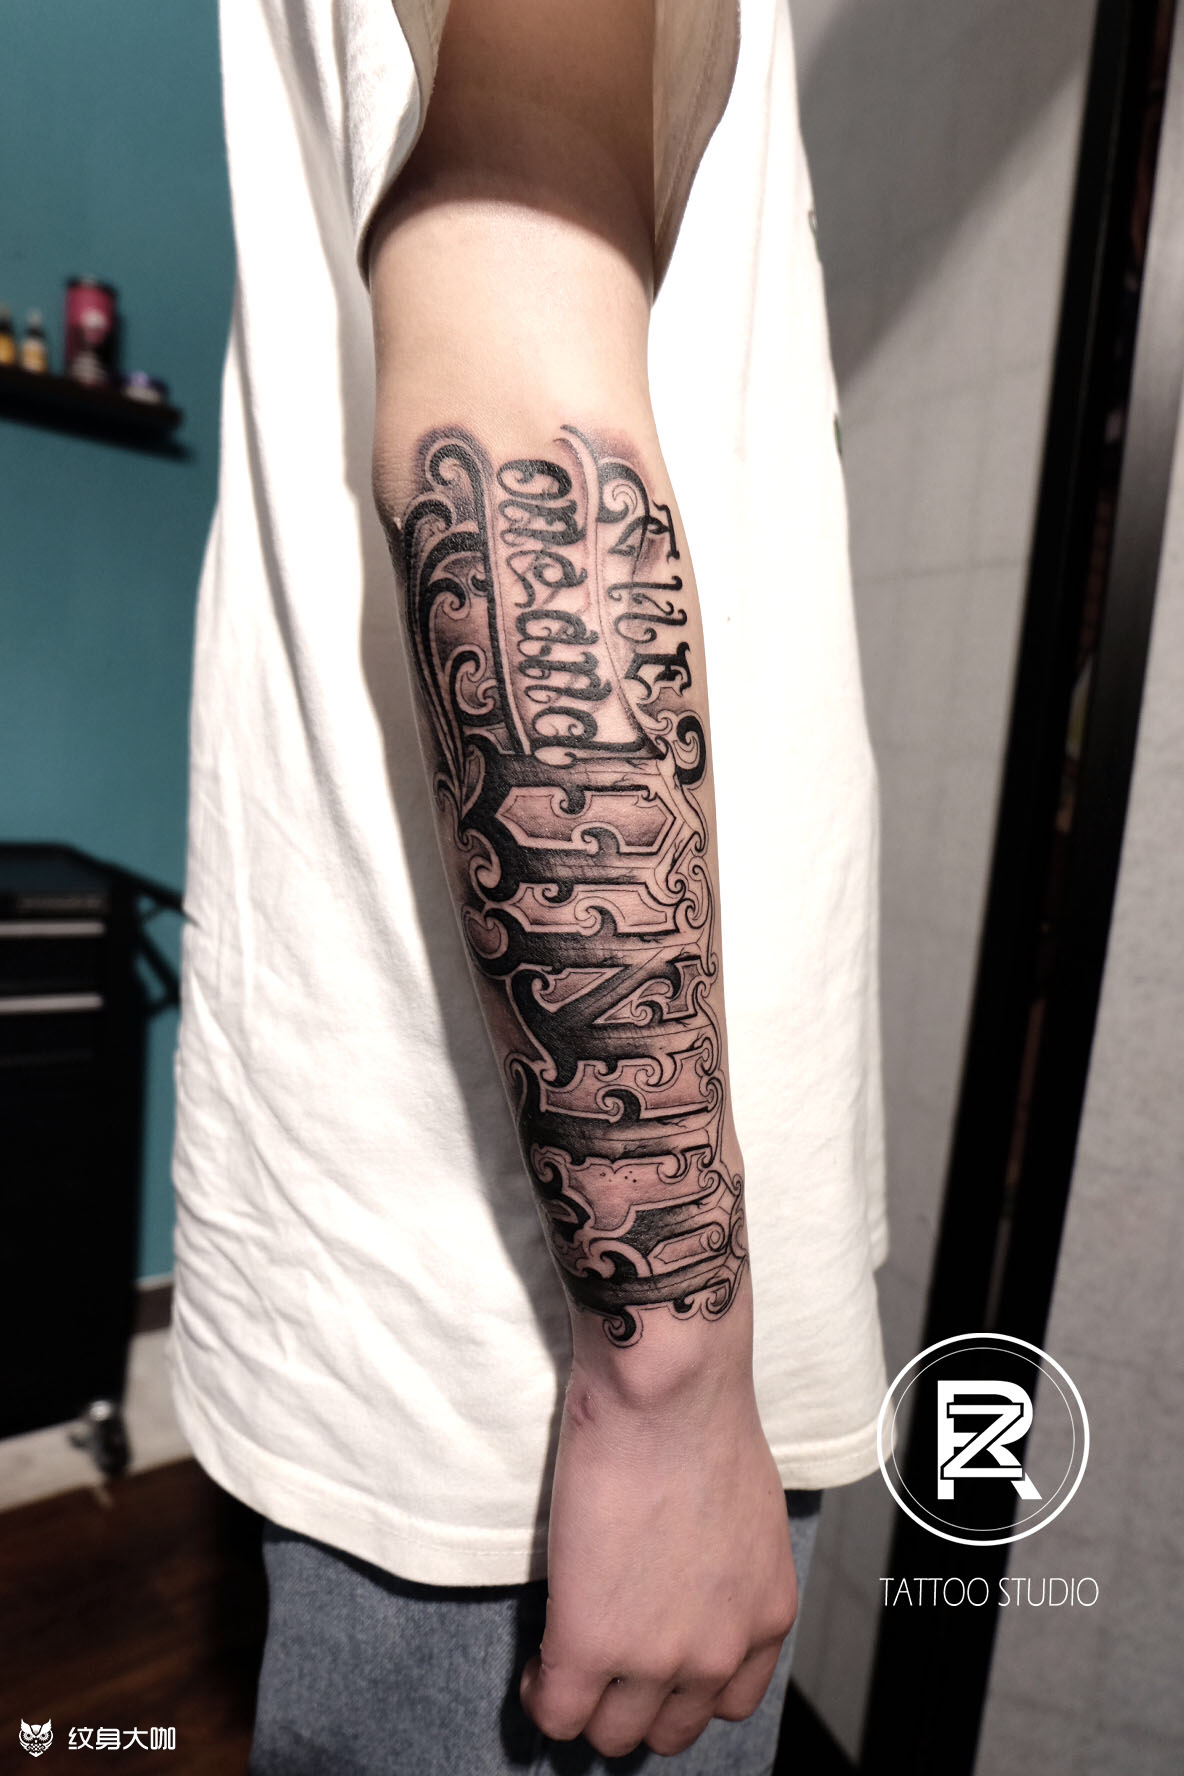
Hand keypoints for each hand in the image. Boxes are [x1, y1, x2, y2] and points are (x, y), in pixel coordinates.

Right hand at [520, 1348, 797, 1758]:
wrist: (667, 1393)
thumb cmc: (703, 1419)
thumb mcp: (747, 1515)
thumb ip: (728, 1571)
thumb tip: (690, 1579)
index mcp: (765, 1616)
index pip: (724, 1702)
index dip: (679, 1685)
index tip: (649, 1657)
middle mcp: (719, 1652)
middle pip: (666, 1729)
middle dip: (632, 1702)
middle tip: (602, 1658)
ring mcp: (657, 1657)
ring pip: (611, 1732)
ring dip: (586, 1703)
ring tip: (564, 1658)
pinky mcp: (591, 1643)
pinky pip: (556, 1712)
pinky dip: (541, 1694)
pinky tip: (536, 1662)